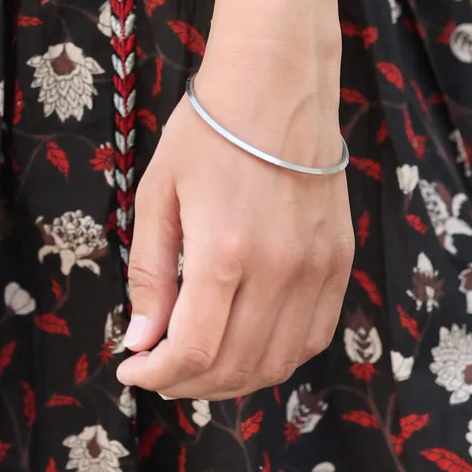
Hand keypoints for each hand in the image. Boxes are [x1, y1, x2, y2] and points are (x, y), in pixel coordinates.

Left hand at [115, 47, 354, 400]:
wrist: (276, 87)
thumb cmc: (207, 135)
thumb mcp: (158, 197)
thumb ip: (151, 275)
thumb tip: (141, 341)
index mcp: (225, 252)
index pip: (193, 351)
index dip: (156, 375)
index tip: (131, 370)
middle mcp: (279, 270)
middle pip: (235, 367)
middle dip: (186, 384)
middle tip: (156, 372)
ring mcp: (317, 269)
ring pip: (278, 363)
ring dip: (231, 381)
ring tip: (195, 368)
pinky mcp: (339, 262)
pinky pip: (312, 336)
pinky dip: (275, 357)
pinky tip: (243, 346)